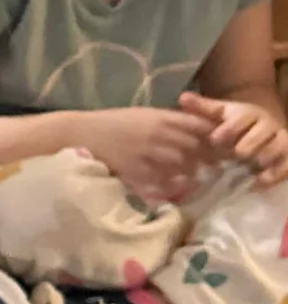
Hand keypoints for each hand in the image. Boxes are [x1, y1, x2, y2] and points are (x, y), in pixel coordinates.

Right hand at [86, 107, 214, 201]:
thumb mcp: (142, 114)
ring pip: (183, 166)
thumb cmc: (111, 122)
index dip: (215, 136)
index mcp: (161, 117)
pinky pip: (162, 181)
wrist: (81, 133)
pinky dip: (171, 186)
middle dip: (207, 158)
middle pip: (195, 148)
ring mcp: (148, 153)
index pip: (199, 126)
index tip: (223, 145)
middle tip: (215, 167)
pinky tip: (174, 189)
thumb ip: (167, 121)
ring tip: (196, 179)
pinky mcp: (136, 170)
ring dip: (192, 173)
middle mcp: (159, 134)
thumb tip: (193, 131)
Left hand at [180, 91, 287, 185]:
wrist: (260, 127)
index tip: (216, 139)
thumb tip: (183, 98)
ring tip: (250, 166)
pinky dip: (276, 173)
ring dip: (264, 157)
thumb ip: (202, 108)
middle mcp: (268, 124)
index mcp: (249, 113)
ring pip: (278, 147)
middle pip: (261, 133)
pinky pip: (287, 164)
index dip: (229, 129)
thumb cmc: (234, 123)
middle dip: (248, 144)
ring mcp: (280, 140)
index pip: (242, 118)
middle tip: (237, 153)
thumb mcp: (219, 114)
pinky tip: (260, 181)